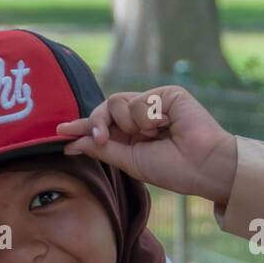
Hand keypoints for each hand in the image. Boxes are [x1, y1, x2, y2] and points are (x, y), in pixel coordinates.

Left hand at [57, 87, 236, 206]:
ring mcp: (154, 102)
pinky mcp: (167, 93)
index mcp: (133, 133)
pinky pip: (139, 101)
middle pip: (105, 108)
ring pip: (118, 102)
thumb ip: (103, 149)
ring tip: (154, 136)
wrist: (202, 167)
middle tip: (103, 139)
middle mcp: (142, 116)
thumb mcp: (129, 162)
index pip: (102, 124)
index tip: (61, 133)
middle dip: (98, 122)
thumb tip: (73, 143)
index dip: (82, 127)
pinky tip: (167, 126)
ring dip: (130, 124)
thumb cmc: (172, 169)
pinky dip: (148, 118)